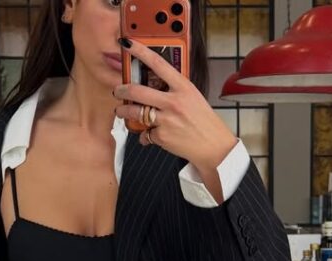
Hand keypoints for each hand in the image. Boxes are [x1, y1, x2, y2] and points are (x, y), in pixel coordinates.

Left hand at [113, 39, 237, 170]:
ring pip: (135, 112)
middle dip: (122, 90)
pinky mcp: (162, 136)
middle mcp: (173, 102)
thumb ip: (175, 89)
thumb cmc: (204, 121)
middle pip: (138, 91)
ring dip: (124, 111)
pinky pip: (145, 134)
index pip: (158, 64)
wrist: (213, 146)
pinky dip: (144, 136)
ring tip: (121, 111)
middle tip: (118, 90)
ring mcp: (166, 120)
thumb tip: (156, 84)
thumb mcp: (193, 97)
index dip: (140, 51)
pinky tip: (148, 135)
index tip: (128, 44)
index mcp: (183, 87)